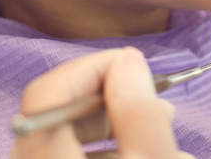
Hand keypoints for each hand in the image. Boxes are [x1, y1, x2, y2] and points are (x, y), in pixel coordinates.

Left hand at [10, 47, 194, 158]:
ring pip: (70, 145)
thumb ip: (139, 114)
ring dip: (120, 135)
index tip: (135, 66)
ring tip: (168, 142)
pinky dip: (111, 157)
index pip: (46, 94)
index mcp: (42, 155)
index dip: (91, 70)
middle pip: (59, 118)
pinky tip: (148, 157)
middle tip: (161, 107)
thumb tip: (129, 61)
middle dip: (114, 104)